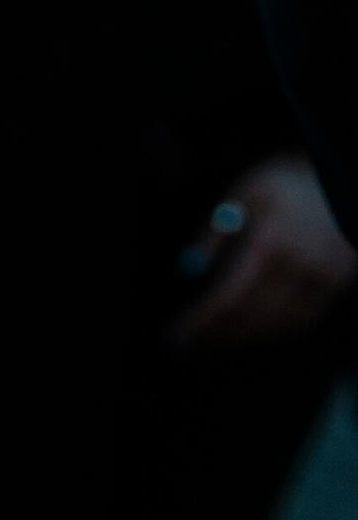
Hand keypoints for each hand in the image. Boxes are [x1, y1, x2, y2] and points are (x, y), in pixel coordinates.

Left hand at [176, 150, 356, 348]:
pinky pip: (303, 316)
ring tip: (217, 334)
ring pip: (279, 322)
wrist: (341, 179)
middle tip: (193, 339)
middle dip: (218, 331)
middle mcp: (300, 264)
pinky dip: (275, 326)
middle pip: (254, 314)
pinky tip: (252, 324)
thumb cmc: (285, 185)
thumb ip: (215, 230)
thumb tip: (190, 264)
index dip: (203, 318)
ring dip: (245, 333)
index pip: (231, 294)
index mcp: (271, 241)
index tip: (179, 333)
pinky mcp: (338, 281)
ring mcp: (323, 276)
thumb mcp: (243, 195)